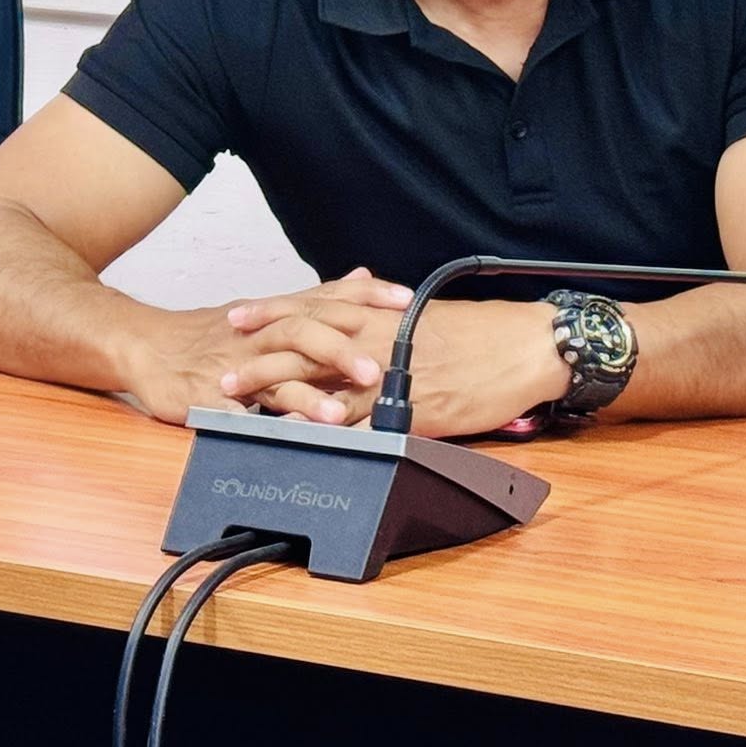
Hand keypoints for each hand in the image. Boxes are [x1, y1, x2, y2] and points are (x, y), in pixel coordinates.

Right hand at [117, 270, 414, 424]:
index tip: (408, 300)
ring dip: (308, 394)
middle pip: (302, 331)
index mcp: (275, 314)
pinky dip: (259, 424)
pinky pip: (237, 413)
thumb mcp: (265, 309)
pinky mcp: (208, 398)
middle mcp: (258, 334)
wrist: (144, 345)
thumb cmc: (209, 333)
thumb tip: (363, 277)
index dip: (367, 297)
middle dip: (341, 348)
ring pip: (274, 373)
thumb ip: (316, 297)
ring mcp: (234, 365)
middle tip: (380, 368)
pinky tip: (280, 439)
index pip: (327, 297)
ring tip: (340, 415)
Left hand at [223, 282, 569, 434]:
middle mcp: (377, 341)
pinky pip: (360, 424)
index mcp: (379, 314)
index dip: (271, 312)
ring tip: (243, 408)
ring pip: (323, 387)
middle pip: (304, 347)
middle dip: (259, 361)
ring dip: (280, 398)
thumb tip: (360, 309)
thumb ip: (385, 315)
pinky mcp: (410, 412)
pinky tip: (299, 439)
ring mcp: (390, 378)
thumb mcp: (424, 315)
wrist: (523, 346)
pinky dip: (327, 431)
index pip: (312, 307)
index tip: (236, 317)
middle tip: (222, 374)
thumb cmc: (479, 332)